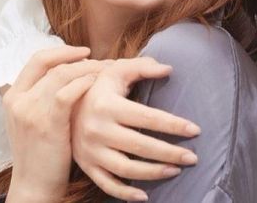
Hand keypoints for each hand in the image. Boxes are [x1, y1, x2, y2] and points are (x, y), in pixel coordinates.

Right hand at [3, 46, 105, 201]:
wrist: (34, 184)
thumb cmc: (41, 153)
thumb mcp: (31, 120)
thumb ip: (41, 97)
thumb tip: (67, 75)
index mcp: (13, 96)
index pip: (36, 60)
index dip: (62, 51)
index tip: (82, 51)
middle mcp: (18, 100)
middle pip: (50, 63)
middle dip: (78, 57)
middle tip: (100, 60)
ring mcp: (30, 111)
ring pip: (61, 74)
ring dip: (88, 68)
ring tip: (106, 71)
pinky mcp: (46, 123)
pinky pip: (67, 93)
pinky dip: (84, 83)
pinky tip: (98, 84)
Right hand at [71, 56, 200, 201]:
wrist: (61, 106)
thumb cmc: (97, 87)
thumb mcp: (115, 71)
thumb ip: (142, 67)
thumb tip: (169, 69)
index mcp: (107, 105)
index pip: (147, 118)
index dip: (174, 125)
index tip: (195, 130)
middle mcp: (97, 130)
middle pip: (140, 146)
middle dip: (170, 153)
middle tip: (193, 157)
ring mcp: (90, 151)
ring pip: (126, 169)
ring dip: (154, 173)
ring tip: (176, 170)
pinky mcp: (86, 166)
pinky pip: (107, 184)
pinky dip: (126, 193)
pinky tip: (145, 195)